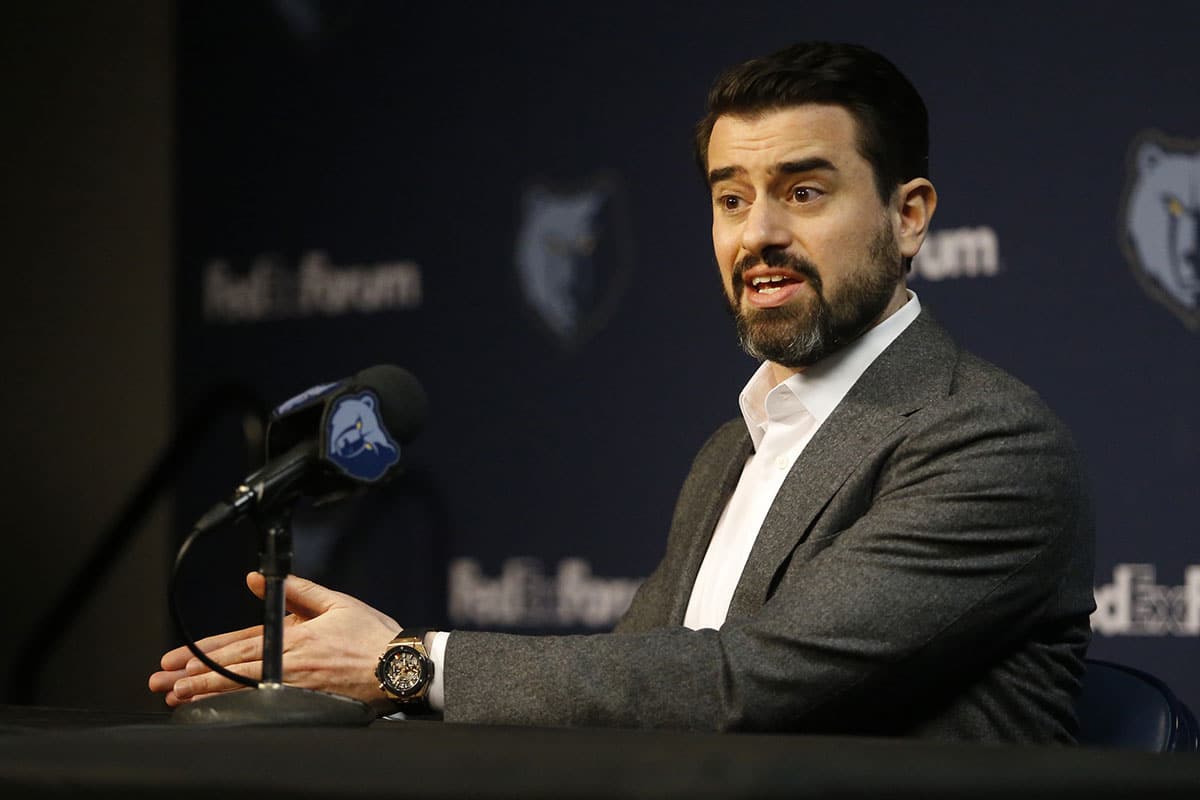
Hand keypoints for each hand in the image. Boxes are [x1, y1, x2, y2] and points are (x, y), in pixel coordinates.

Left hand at [148, 573, 400, 710]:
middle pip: (232, 669)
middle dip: (193, 676)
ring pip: (242, 689)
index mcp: (294, 634)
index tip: (176, 660)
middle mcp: (289, 661)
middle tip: (162, 682)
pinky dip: (237, 708)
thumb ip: (296, 589)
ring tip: (177, 698)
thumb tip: (257, 580)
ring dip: (207, 693)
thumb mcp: (335, 602)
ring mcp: (297, 684)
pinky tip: (218, 712)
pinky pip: (264, 705)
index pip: (239, 645)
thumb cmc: (372, 634)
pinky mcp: (308, 701)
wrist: (400, 665)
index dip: (205, 653)